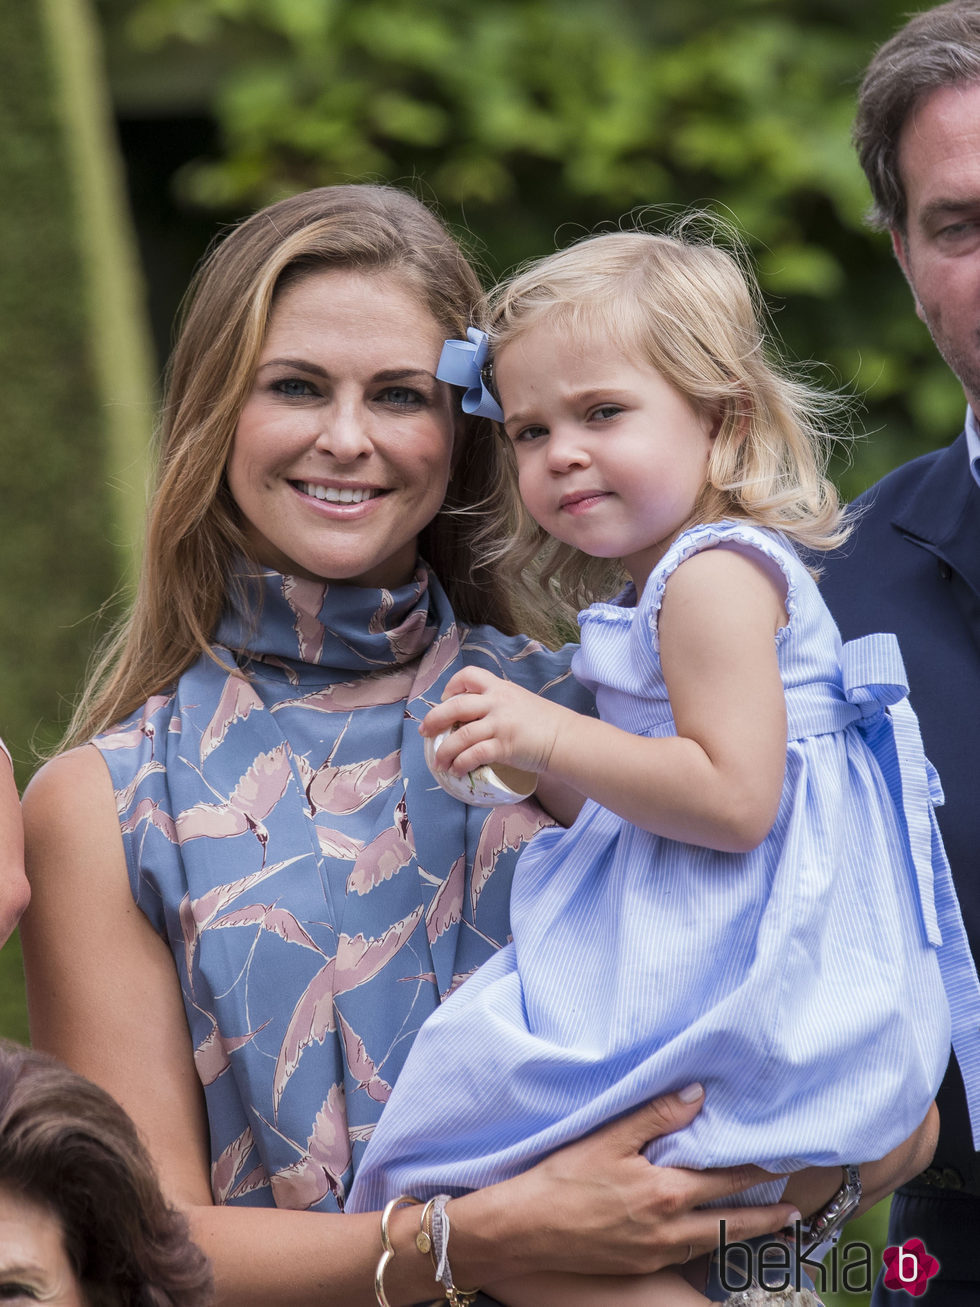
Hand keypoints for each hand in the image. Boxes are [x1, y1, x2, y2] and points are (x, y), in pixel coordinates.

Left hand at [420, 667, 570, 777]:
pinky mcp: (504, 746)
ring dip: (444, 750)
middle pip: (455, 706)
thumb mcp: (519, 701)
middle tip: (425, 731)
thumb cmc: (546, 722)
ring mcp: (500, 724)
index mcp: (500, 688)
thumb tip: (474, 718)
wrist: (566, 738)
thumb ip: (498, 704)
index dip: (451, 686)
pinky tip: (456, 770)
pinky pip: (473, 754)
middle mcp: (497, 702)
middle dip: (434, 719)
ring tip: (438, 762)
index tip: (444, 700)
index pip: (469, 676)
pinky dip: (460, 763)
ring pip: (460, 735)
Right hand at [449, 1085, 801, 1283]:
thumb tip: (698, 1095)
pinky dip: (706, 1245)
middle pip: (728, 1221)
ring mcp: (653, 1253)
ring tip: (763, 1228)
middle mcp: (667, 1228)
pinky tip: (705, 1239)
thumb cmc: (562, 1179)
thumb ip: (656, 1116)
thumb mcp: (608, 1138)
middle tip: (794, 1213)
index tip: (783, 1163)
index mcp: (664, 1192)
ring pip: (709, 1243)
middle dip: (764, 1216)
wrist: (524, 1230)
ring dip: (739, 1235)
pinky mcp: (637, 1266)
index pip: (724, 1179)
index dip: (756, 1171)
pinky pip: (685, 1256)